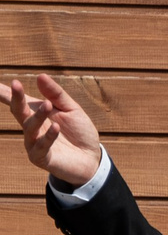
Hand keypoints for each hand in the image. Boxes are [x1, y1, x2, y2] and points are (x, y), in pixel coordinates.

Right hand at [10, 72, 105, 187]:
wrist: (92, 159)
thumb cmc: (79, 132)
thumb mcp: (71, 109)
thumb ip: (56, 94)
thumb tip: (40, 75)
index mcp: (35, 113)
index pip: (17, 101)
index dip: (6, 91)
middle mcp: (31, 128)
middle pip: (18, 111)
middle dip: (15, 98)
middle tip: (16, 84)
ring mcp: (33, 143)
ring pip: (30, 128)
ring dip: (38, 116)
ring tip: (47, 104)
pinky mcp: (42, 158)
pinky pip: (42, 146)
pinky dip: (48, 136)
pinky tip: (56, 127)